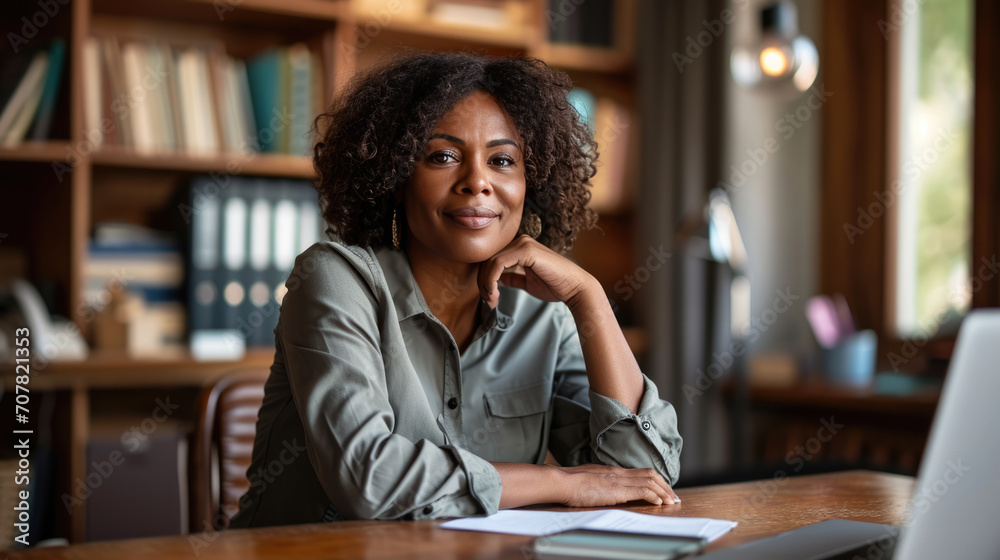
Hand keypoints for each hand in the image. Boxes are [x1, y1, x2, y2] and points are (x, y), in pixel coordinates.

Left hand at [477, 234, 595, 308]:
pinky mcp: (526, 250)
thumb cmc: (555, 286)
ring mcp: (523, 243)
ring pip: (490, 261)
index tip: (489, 299)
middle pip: (487, 259)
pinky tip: (495, 293)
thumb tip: (497, 279)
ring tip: (492, 300)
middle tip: (488, 302)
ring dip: (486, 284)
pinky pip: (498, 264)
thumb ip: (512, 277)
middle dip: (483, 283)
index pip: (491, 259)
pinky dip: (491, 280)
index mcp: (520, 246)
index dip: (484, 279)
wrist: (574, 288)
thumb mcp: (527, 282)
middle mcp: (520, 241)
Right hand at [556, 464, 679, 506]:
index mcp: (612, 470)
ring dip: (664, 491)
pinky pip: (642, 490)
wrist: (562, 481)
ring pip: (650, 481)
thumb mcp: (589, 480)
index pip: (640, 472)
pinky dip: (654, 495)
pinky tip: (659, 502)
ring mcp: (619, 480)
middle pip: (650, 474)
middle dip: (665, 485)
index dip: (655, 480)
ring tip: (671, 500)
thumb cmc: (570, 483)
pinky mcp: (618, 489)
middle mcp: (619, 472)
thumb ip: (601, 482)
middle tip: (673, 496)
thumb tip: (605, 489)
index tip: (663, 489)